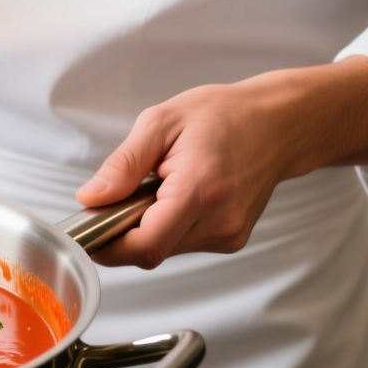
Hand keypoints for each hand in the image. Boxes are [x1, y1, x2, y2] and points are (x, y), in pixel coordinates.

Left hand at [75, 56, 367, 268]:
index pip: (145, 246)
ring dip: (150, 228)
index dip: (109, 247)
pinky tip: (180, 197)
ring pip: (167, 250)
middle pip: (152, 252)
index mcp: (198, 191)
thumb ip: (122, 165)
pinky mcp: (232, 239)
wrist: (278, 123)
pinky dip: (171, 227)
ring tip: (160, 187)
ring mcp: (229, 234)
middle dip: (127, 231)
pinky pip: (185, 244)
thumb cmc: (224, 116)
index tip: (89, 233)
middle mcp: (219, 221)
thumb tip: (91, 198)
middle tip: (125, 195)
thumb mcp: (161, 123)